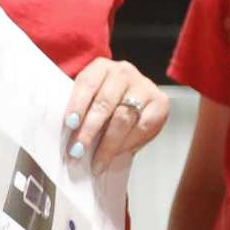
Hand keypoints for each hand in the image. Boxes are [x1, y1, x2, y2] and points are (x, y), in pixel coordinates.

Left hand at [65, 61, 168, 175]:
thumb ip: (80, 112)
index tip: (70, 125)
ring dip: (108, 144)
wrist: (131, 99)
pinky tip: (117, 154)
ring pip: (123, 117)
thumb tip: (69, 140)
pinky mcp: (160, 102)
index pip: (87, 83)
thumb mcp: (88, 99)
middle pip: (104, 103)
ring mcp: (144, 85)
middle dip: (89, 131)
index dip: (78, 104)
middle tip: (78, 152)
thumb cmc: (103, 102)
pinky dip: (128, 143)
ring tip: (97, 162)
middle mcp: (123, 72)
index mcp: (101, 67)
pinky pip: (143, 126)